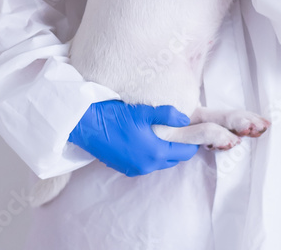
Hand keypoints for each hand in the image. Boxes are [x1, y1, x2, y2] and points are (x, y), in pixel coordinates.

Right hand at [68, 100, 196, 175]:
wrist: (85, 126)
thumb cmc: (113, 116)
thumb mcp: (143, 111)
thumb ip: (168, 115)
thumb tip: (185, 119)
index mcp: (155, 152)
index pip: (184, 152)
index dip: (192, 143)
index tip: (195, 134)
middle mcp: (147, 165)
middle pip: (173, 159)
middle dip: (179, 148)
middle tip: (180, 132)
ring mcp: (134, 169)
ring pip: (159, 163)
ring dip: (164, 152)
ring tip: (163, 136)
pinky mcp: (124, 168)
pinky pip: (144, 164)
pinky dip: (149, 155)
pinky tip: (144, 141)